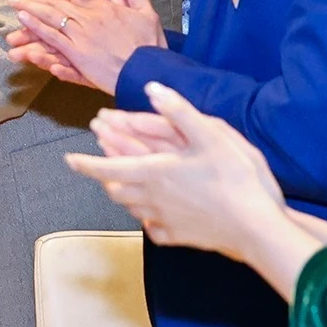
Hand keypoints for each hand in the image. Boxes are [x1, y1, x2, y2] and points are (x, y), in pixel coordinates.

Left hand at [6, 0, 165, 94]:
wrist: (150, 70)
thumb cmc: (151, 46)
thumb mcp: (147, 13)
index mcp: (105, 8)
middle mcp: (90, 19)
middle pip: (57, 6)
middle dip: (34, 1)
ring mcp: (82, 36)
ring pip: (51, 19)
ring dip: (31, 10)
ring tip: (15, 4)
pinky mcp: (78, 54)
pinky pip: (54, 39)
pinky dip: (38, 29)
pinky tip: (24, 23)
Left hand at [65, 82, 288, 257]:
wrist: (257, 229)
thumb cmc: (236, 179)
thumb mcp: (211, 136)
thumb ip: (179, 111)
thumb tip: (152, 88)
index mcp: (154, 173)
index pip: (108, 168)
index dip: (86, 164)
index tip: (69, 160)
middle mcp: (152, 199)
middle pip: (116, 189)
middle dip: (104, 176)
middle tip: (101, 167)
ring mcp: (164, 221)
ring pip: (131, 208)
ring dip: (122, 194)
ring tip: (122, 186)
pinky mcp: (180, 238)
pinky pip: (154, 229)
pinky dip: (147, 219)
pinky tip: (153, 218)